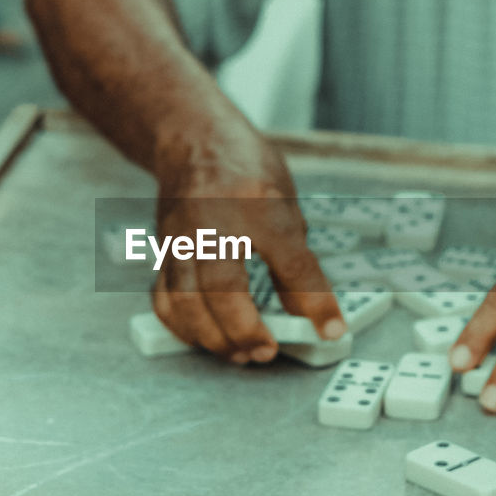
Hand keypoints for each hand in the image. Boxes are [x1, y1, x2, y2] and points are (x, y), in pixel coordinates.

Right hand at [150, 125, 345, 363]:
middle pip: (224, 287)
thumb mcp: (286, 203)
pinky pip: (165, 299)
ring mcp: (183, 238)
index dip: (315, 301)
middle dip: (245, 330)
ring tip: (241, 354)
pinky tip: (206, 339)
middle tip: (267, 353)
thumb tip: (311, 314)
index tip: (331, 329)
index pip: (292, 260)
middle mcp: (215, 222)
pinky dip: (183, 327)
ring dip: (213, 337)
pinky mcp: (164, 252)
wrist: (193, 141)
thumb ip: (296, 260)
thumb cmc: (244, 169)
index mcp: (259, 203)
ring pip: (187, 301)